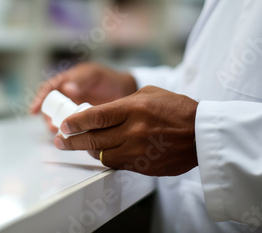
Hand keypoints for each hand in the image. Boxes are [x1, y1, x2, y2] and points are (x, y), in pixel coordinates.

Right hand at [30, 62, 136, 132]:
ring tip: (59, 132)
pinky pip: (72, 129)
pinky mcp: (83, 122)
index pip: (48, 89)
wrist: (126, 91)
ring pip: (59, 120)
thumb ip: (80, 80)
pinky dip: (69, 133)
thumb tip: (67, 88)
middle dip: (48, 117)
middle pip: (51, 108)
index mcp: (67, 82)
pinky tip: (70, 137)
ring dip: (57, 126)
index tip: (34, 109)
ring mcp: (74, 110)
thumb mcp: (93, 74)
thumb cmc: (108, 78)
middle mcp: (67, 98)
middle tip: (51, 124)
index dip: (39, 99)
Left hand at [53, 86, 198, 175]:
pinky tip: (103, 152)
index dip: (75, 122)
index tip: (65, 125)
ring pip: (102, 155)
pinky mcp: (144, 167)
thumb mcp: (149, 94)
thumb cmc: (176, 109)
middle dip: (71, 140)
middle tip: (60, 140)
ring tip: (81, 146)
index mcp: (133, 109)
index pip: (95, 117)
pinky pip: (118, 164)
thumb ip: (122, 104)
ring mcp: (138, 152)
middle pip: (93, 139)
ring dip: (89, 150)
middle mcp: (133, 131)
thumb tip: (101, 114)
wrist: (201, 133)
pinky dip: (108, 158)